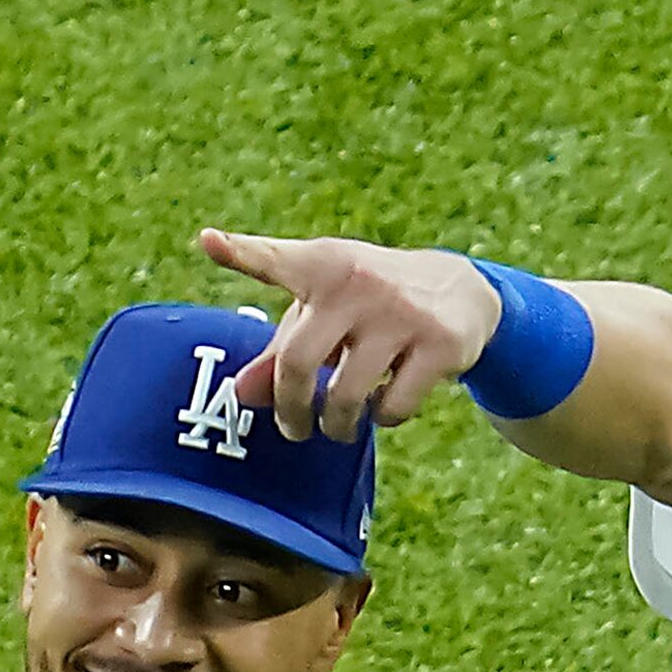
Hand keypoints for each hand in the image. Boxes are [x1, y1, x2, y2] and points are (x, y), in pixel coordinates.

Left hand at [197, 229, 503, 441]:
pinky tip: (384, 404)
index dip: (241, 253)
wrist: (462, 292)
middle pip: (297, 363)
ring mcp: (401, 312)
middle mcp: (359, 283)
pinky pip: (392, 406)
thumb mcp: (323, 314)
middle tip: (294, 430)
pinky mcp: (439, 344)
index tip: (209, 242)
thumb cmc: (368, 305)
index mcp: (323, 266)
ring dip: (336, 424)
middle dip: (290, 410)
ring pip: (345, 395)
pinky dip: (382, 418)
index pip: (276, 261)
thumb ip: (279, 353)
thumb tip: (240, 394)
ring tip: (337, 426)